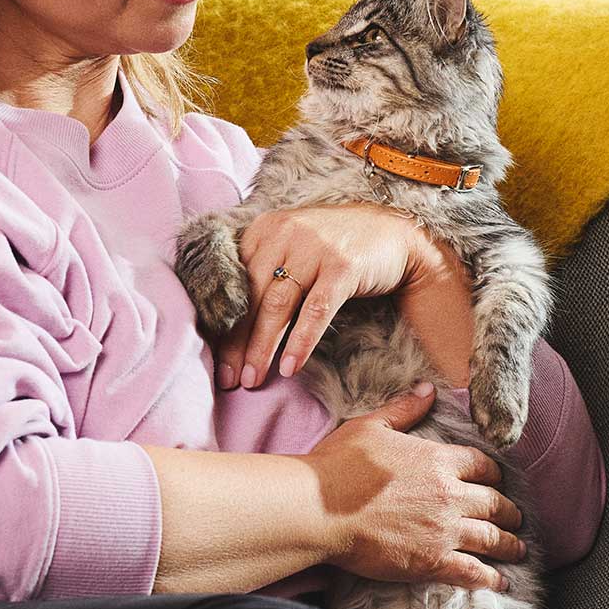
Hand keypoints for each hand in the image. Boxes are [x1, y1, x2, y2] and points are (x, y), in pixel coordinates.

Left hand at [216, 202, 450, 388]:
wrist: (394, 234)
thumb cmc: (335, 247)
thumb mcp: (293, 246)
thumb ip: (263, 269)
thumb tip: (230, 323)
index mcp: (266, 228)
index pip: (233, 281)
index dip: (220, 323)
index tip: (215, 360)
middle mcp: (285, 232)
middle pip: (251, 296)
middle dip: (237, 343)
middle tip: (229, 379)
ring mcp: (314, 248)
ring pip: (278, 305)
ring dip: (262, 347)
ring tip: (253, 379)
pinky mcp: (342, 267)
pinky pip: (315, 311)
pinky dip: (300, 341)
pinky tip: (289, 367)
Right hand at [307, 382, 524, 591]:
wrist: (317, 509)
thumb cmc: (338, 465)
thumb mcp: (371, 426)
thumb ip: (404, 409)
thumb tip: (427, 388)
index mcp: (437, 460)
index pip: (481, 465)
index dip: (493, 474)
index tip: (497, 481)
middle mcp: (448, 495)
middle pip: (494, 503)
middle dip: (509, 511)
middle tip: (516, 518)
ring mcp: (443, 531)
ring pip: (491, 538)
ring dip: (509, 544)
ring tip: (518, 549)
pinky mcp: (431, 561)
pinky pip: (472, 571)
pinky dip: (490, 577)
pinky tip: (501, 582)